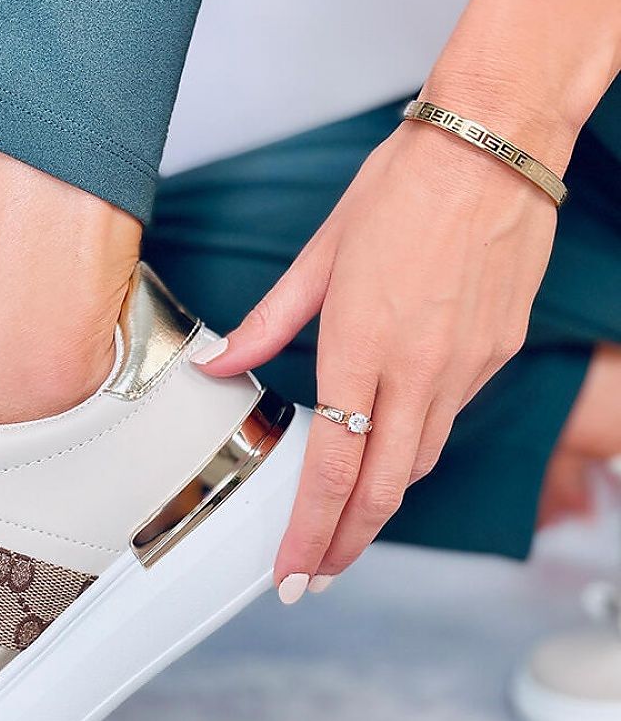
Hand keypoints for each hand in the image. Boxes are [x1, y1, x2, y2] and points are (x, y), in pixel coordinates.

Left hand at [197, 118, 558, 591]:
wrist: (493, 146)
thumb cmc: (404, 184)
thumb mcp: (322, 252)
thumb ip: (270, 321)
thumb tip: (224, 364)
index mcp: (363, 342)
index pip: (334, 466)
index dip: (311, 531)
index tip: (292, 571)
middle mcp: (420, 367)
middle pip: (385, 488)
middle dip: (346, 543)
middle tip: (315, 574)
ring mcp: (467, 365)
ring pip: (421, 459)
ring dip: (382, 499)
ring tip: (347, 521)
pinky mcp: (497, 352)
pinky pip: (452, 414)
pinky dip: (418, 441)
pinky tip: (394, 439)